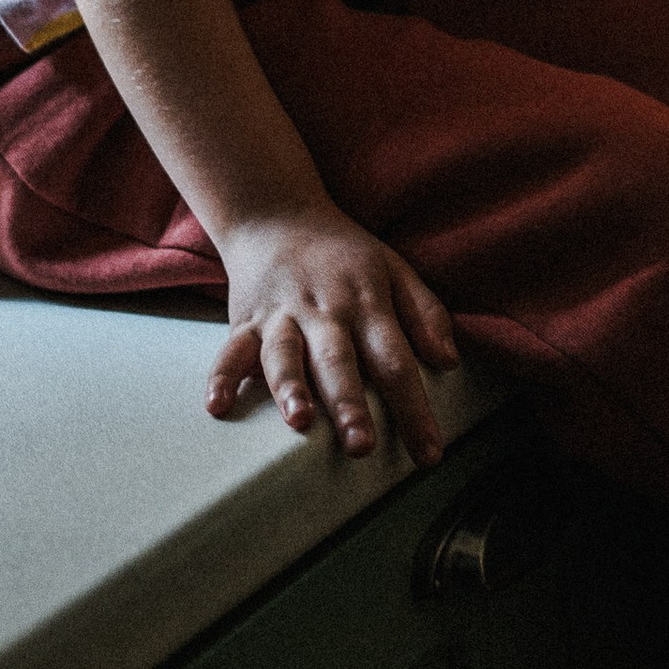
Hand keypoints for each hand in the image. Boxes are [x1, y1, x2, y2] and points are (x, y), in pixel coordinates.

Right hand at [209, 205, 459, 467]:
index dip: (414, 409)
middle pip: (339, 361)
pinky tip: (217, 406)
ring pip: (285, 354)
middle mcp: (325, 311)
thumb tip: (451, 362)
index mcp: (367, 303)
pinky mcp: (246, 319)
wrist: (276, 213)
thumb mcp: (395, 270)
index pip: (396, 361)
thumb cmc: (344, 254)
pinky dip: (222, 376)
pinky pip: (231, 349)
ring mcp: (282, 315)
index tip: (430, 455)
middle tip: (362, 446)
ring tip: (298, 421)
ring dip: (290, 387)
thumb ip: (425, 314)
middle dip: (349, 403)